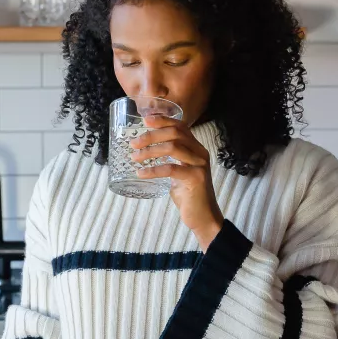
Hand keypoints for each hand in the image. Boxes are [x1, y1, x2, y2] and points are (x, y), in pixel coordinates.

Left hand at [131, 116, 222, 249]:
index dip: (163, 120)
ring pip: (173, 147)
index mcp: (196, 148)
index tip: (145, 120)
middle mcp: (200, 153)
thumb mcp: (179, 171)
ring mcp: (199, 165)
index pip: (180, 126)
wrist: (203, 217)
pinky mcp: (196, 178)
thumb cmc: (188, 194)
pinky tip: (141, 173)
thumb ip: (170, 159)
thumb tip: (146, 150)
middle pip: (175, 134)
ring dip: (150, 151)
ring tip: (135, 158)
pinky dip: (153, 170)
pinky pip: (171, 168)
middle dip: (151, 135)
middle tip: (134, 143)